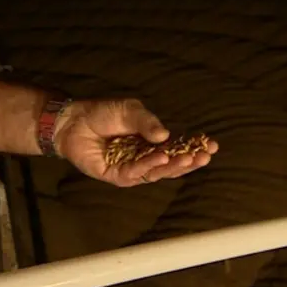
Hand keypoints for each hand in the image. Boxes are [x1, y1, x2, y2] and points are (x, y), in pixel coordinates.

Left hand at [54, 98, 217, 186]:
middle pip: (171, 165)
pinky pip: (135, 173)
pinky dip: (148, 166)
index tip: (212, 145)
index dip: (194, 148)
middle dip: (189, 161)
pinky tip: (160, 159)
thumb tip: (165, 135)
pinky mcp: (116, 176)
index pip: (178, 148)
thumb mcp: (131, 111)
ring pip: (157, 172)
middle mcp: (145, 158)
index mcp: (152, 144)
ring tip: (187, 158)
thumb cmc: (103, 113)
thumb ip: (147, 122)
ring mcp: (132, 169)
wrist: (74, 121)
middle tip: (204, 156)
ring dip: (173, 166)